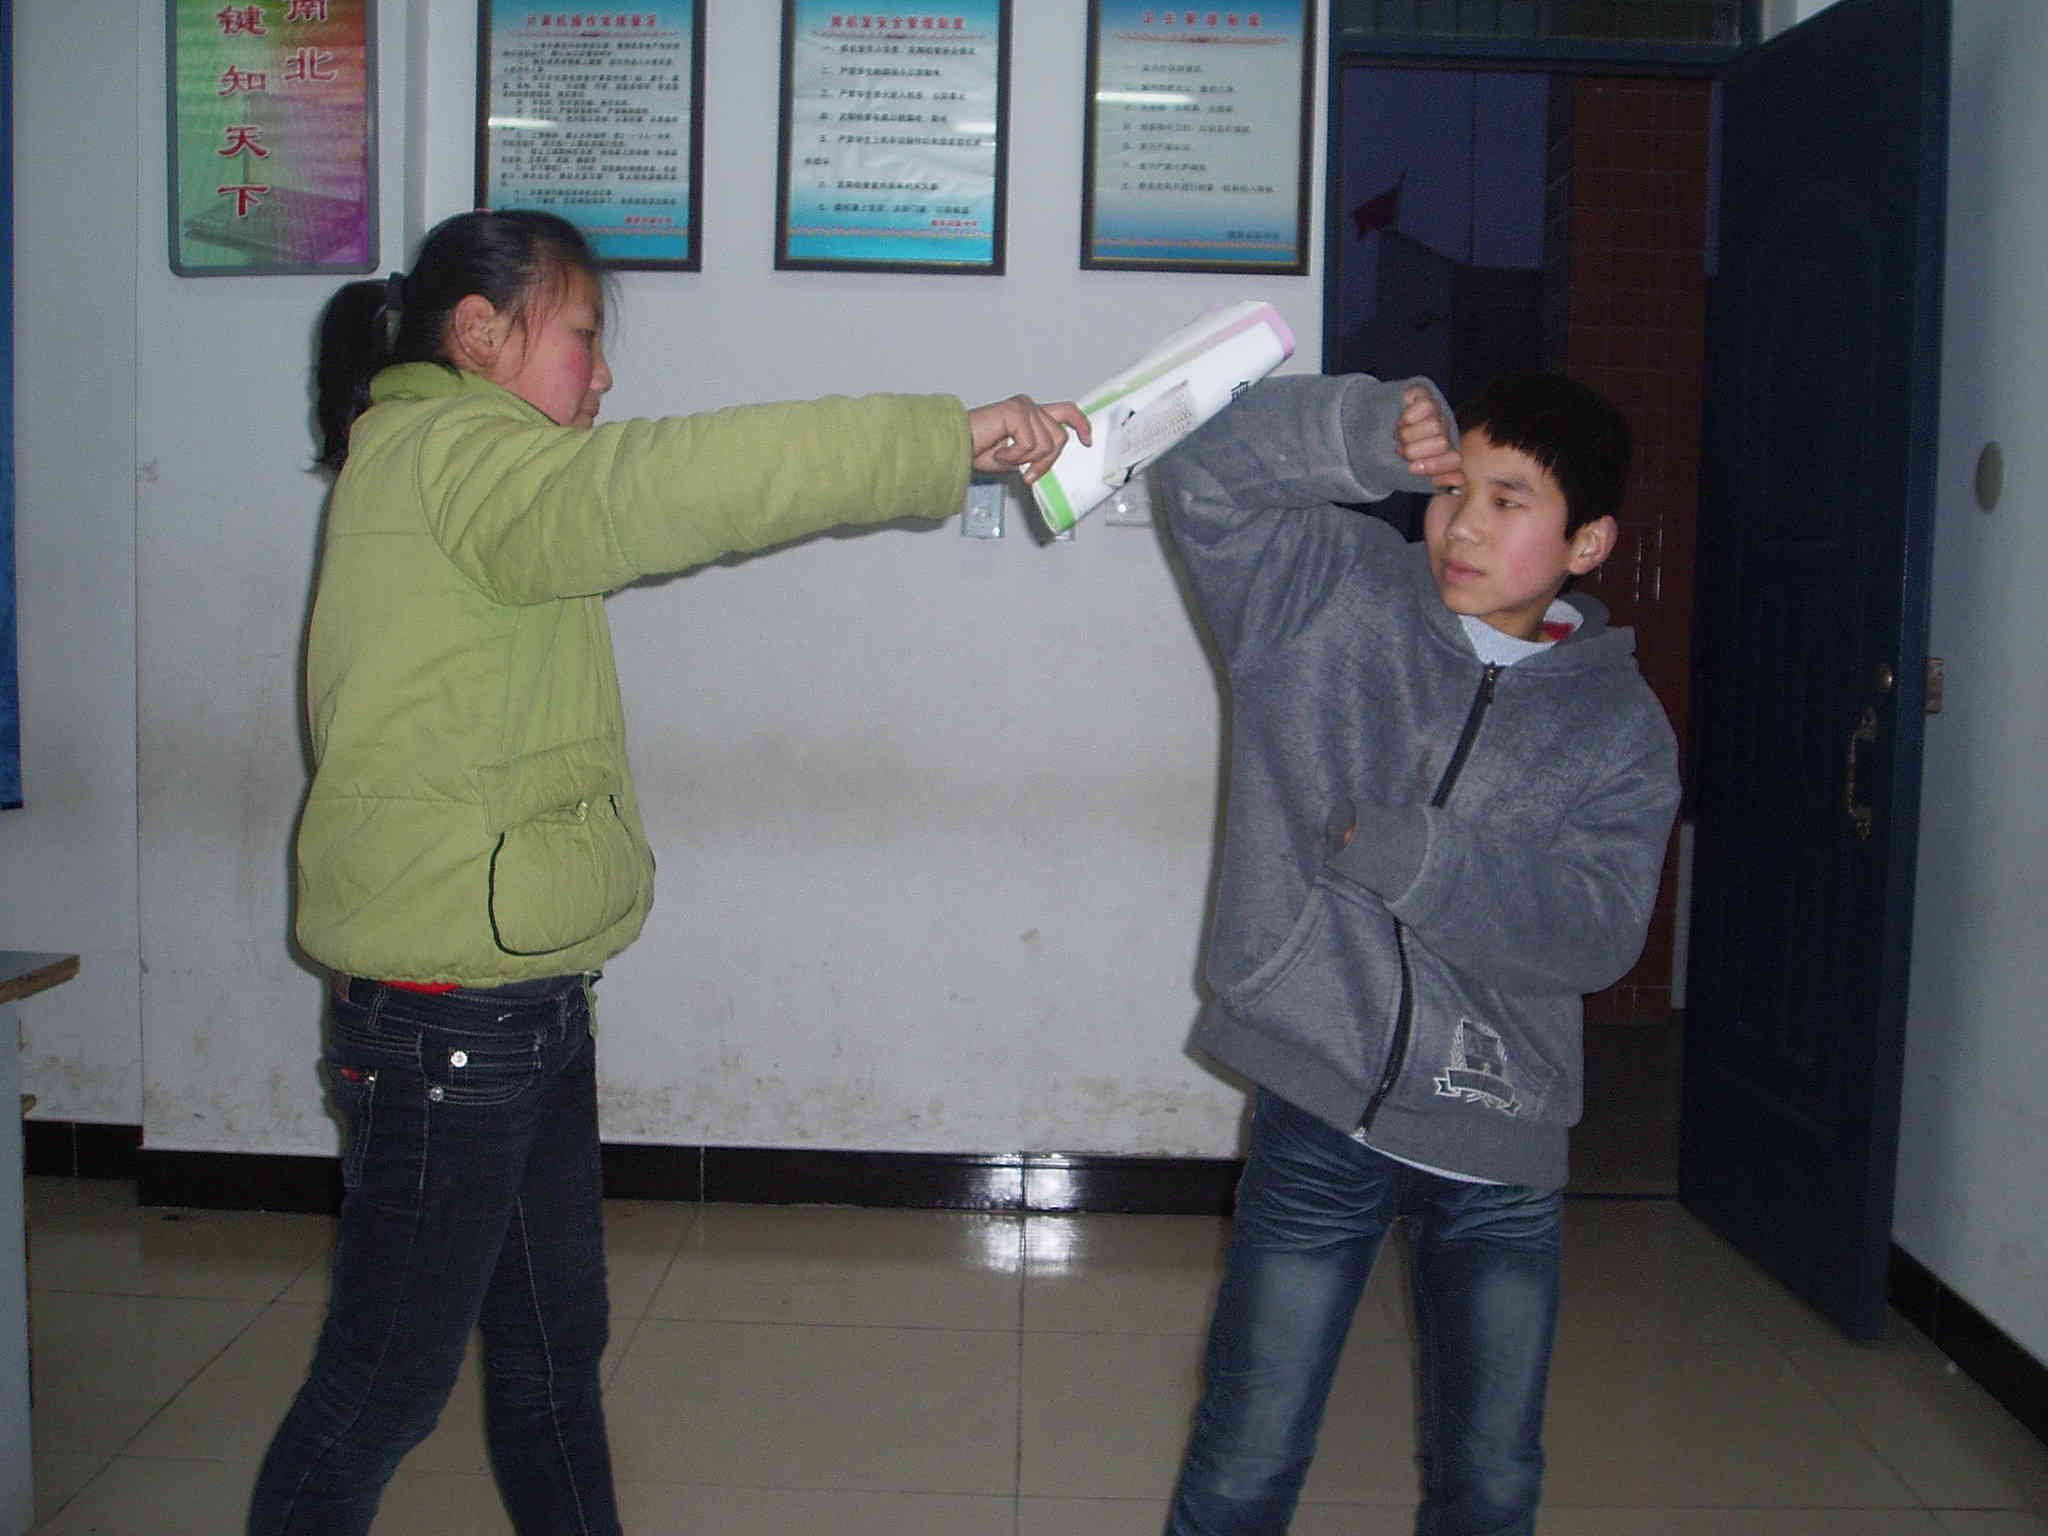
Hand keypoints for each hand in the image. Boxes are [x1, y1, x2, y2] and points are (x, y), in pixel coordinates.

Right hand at [967, 395, 1091, 483]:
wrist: (956, 447)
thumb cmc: (978, 450)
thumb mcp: (1017, 456)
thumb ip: (1037, 452)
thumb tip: (1051, 458)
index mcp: (1031, 413)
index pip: (1067, 411)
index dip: (1081, 424)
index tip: (1087, 441)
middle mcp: (1029, 406)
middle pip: (1059, 437)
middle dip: (1047, 462)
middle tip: (1028, 474)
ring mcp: (1023, 406)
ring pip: (1046, 445)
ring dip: (1025, 460)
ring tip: (1004, 457)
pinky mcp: (1016, 411)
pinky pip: (1030, 445)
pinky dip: (1014, 456)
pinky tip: (999, 452)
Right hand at [1398, 386, 1463, 489]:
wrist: (1377, 429)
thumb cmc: (1399, 455)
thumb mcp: (1415, 474)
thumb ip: (1439, 481)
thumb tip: (1458, 482)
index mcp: (1448, 452)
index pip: (1454, 460)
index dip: (1434, 465)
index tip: (1412, 468)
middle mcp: (1446, 431)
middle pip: (1442, 443)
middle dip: (1415, 450)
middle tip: (1402, 450)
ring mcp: (1437, 411)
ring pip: (1433, 425)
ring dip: (1408, 434)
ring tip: (1400, 437)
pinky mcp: (1425, 394)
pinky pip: (1424, 407)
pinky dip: (1408, 417)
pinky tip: (1403, 421)